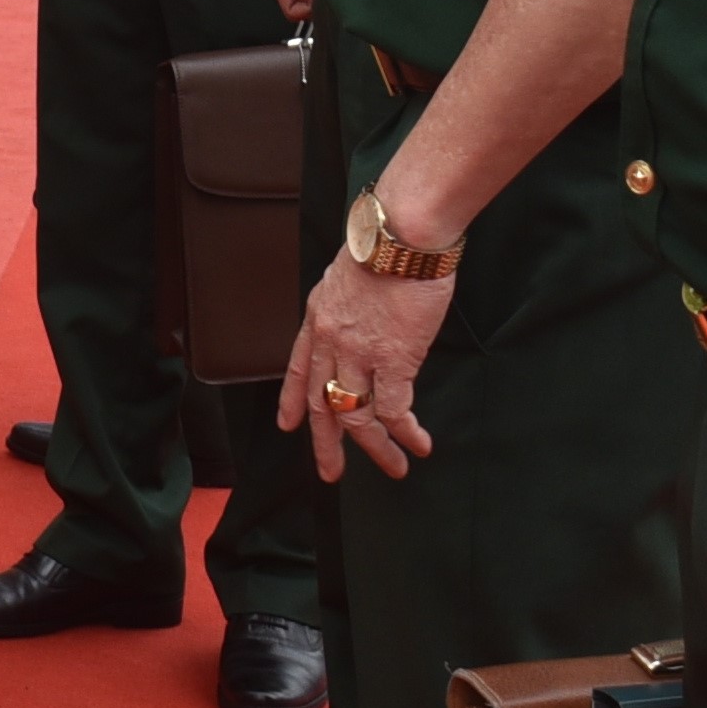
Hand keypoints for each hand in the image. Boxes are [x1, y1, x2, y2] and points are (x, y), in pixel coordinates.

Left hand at [279, 249, 449, 480]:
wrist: (400, 236)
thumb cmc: (384, 245)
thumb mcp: (347, 274)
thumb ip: (348, 306)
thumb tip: (364, 321)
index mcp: (318, 317)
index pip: (298, 368)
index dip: (293, 400)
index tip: (288, 424)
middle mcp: (330, 341)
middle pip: (321, 403)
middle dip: (325, 442)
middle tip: (330, 472)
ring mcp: (358, 354)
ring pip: (357, 416)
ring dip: (375, 448)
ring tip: (394, 469)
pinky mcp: (392, 360)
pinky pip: (393, 411)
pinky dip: (405, 433)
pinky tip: (417, 444)